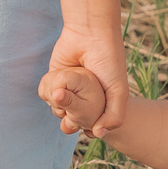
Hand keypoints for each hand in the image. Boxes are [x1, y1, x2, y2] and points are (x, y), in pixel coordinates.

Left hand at [44, 24, 128, 138]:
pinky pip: (48, 95)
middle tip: (74, 119)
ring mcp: (69, 86)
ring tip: (67, 100)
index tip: (89, 131)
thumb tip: (97, 135)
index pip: (95, 122)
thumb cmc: (109, 60)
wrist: (89, 34)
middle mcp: (85, 93)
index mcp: (103, 97)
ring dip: (61, 111)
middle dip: (74, 122)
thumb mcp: (119, 90)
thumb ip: (114, 115)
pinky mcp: (54, 78)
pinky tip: (58, 93)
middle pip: (76, 118)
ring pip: (60, 109)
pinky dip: (51, 98)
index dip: (91, 129)